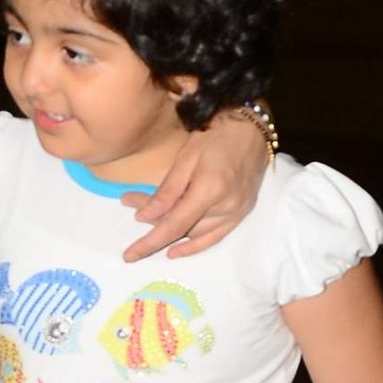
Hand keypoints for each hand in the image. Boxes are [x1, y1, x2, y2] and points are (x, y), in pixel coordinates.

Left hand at [125, 113, 267, 261]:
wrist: (253, 127)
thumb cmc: (216, 135)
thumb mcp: (186, 158)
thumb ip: (166, 191)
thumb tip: (143, 218)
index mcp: (210, 191)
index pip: (173, 226)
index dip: (149, 243)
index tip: (129, 255)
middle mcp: (226, 208)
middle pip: (182, 229)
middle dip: (153, 224)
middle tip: (131, 205)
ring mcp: (237, 213)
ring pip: (196, 235)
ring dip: (171, 233)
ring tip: (149, 224)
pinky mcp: (243, 213)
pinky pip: (216, 237)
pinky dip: (195, 245)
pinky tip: (176, 250)